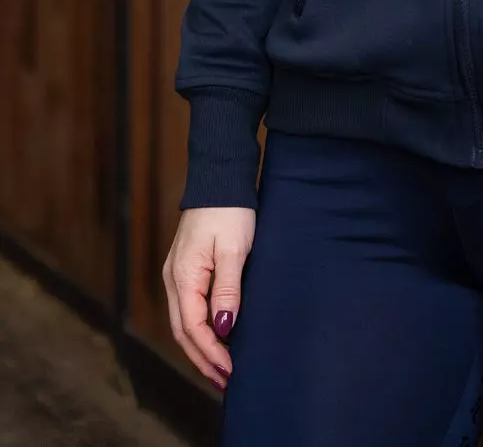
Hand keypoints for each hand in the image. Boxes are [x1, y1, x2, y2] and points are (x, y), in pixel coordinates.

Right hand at [162, 207, 255, 390]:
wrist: (220, 178)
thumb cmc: (229, 210)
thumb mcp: (234, 249)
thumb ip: (227, 289)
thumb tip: (223, 327)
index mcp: (183, 276)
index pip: (193, 328)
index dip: (211, 353)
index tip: (230, 370)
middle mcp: (174, 279)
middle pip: (184, 331)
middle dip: (203, 358)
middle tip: (225, 380)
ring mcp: (177, 274)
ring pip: (184, 322)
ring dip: (201, 347)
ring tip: (220, 367)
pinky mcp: (186, 268)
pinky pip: (189, 308)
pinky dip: (200, 329)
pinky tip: (215, 336)